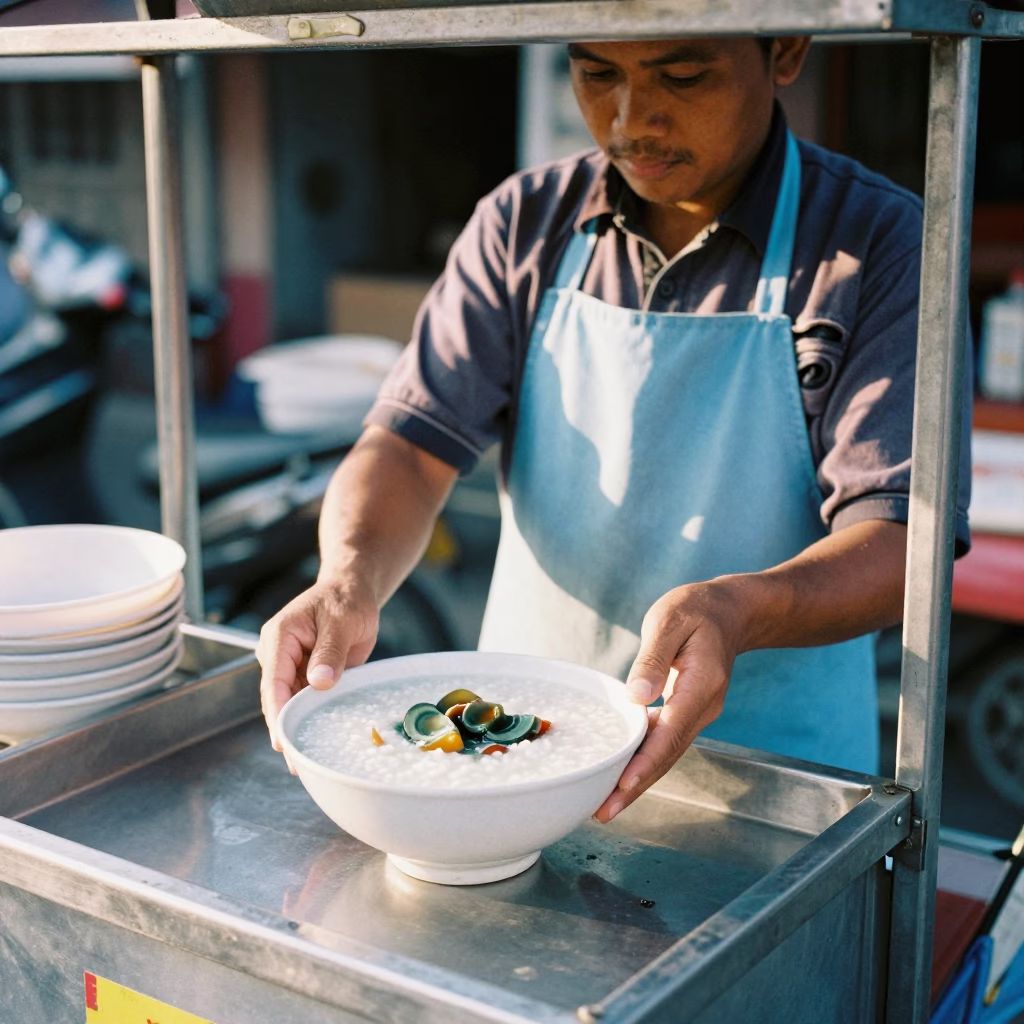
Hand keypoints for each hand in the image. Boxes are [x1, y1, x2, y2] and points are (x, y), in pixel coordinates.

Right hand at [256, 574, 379, 759]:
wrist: (352, 590)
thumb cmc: (345, 599)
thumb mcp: (341, 621)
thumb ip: (330, 651)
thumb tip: (319, 683)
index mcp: (279, 637)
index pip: (274, 681)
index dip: (278, 712)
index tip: (283, 740)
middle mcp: (279, 654)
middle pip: (278, 698)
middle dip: (286, 729)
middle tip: (297, 764)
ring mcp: (291, 665)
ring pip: (291, 703)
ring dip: (298, 728)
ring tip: (306, 763)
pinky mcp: (306, 674)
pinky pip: (305, 699)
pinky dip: (311, 718)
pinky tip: (316, 741)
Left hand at [594, 581, 741, 822]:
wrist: (729, 611)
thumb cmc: (696, 610)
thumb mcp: (670, 620)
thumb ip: (653, 659)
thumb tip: (636, 695)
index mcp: (701, 684)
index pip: (671, 732)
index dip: (646, 761)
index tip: (623, 786)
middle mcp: (704, 706)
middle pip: (668, 754)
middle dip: (637, 785)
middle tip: (603, 812)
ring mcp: (698, 712)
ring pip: (667, 753)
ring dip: (639, 779)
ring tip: (606, 803)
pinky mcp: (688, 712)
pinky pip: (666, 741)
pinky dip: (644, 759)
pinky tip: (621, 772)